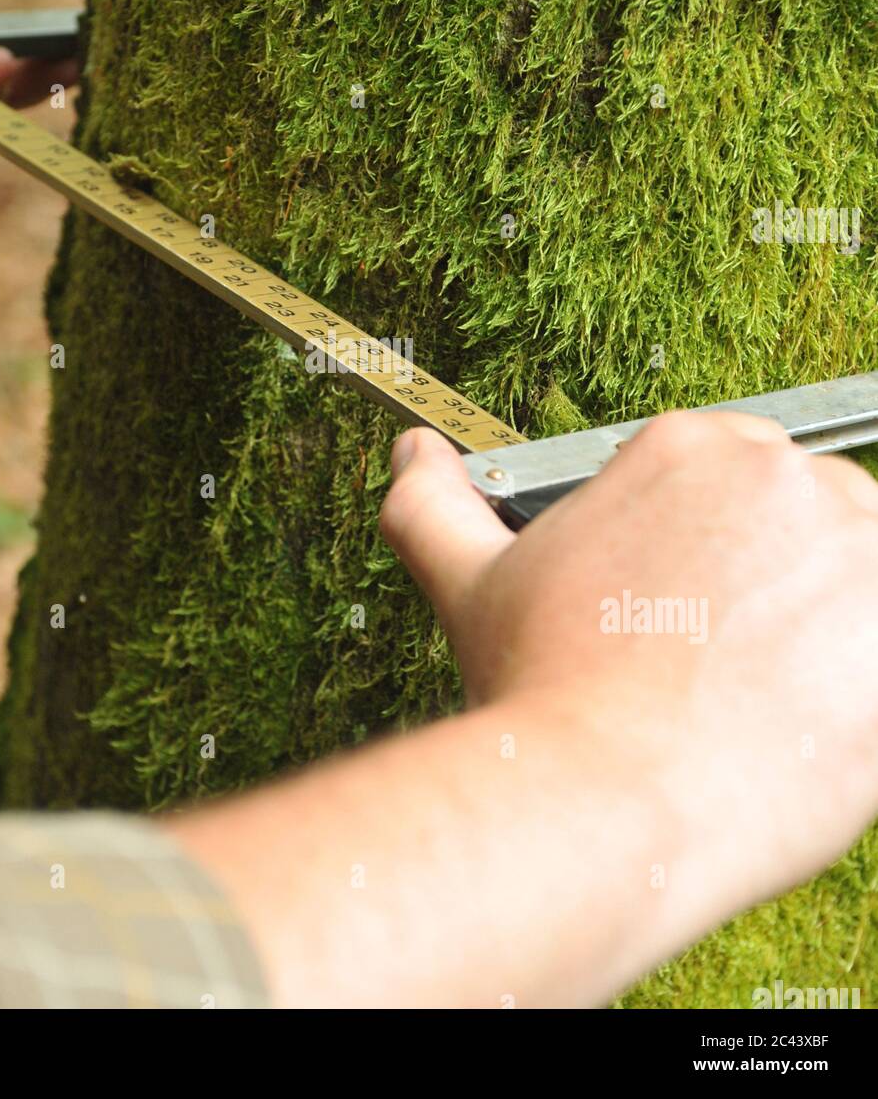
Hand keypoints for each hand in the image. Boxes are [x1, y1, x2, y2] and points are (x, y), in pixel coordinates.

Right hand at [380, 417, 877, 923]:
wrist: (606, 797)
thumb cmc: (544, 694)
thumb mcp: (470, 585)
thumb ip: (434, 505)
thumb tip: (412, 453)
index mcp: (682, 448)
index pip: (730, 487)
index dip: (710, 563)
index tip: (692, 619)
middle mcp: (775, 472)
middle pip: (798, 525)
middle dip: (769, 588)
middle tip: (718, 665)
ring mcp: (854, 540)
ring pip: (857, 577)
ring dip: (826, 629)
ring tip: (760, 696)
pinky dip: (860, 678)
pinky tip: (805, 718)